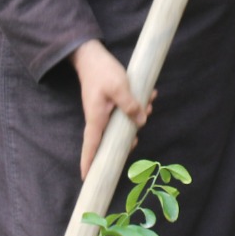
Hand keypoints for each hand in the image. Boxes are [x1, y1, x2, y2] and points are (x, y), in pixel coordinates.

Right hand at [70, 39, 152, 180]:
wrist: (92, 56)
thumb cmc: (102, 72)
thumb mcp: (119, 87)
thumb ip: (130, 105)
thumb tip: (141, 122)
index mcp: (96, 119)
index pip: (91, 146)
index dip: (89, 163)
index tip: (87, 179)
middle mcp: (98, 119)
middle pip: (111, 140)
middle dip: (128, 138)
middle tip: (140, 130)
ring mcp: (104, 112)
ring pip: (121, 125)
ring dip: (136, 118)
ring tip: (148, 105)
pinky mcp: (110, 105)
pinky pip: (124, 113)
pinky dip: (136, 108)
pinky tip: (148, 97)